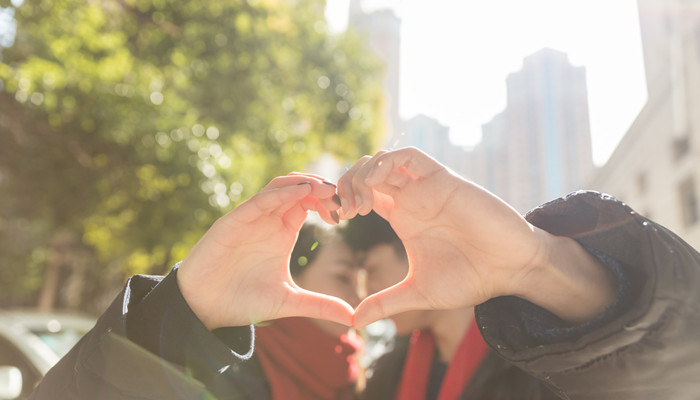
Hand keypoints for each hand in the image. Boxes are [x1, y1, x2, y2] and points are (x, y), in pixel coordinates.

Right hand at [177, 174, 352, 329]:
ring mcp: (251, 218)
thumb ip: (320, 305)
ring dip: (304, 182)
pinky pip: (259, 200)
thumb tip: (354, 319)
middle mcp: (268, 220)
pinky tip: (301, 192)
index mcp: (283, 232)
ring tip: (327, 188)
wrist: (203, 308)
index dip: (329, 202)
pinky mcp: (233, 222)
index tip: (347, 214)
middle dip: (322, 187)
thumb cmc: (242, 301)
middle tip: (343, 196)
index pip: (310, 203)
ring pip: (280, 186)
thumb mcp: (289, 302)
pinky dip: (281, 193)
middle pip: (298, 188)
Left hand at [338, 148, 614, 328]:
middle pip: (367, 173)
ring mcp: (426, 187)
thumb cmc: (470, 278)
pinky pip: (409, 156)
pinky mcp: (443, 180)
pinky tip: (376, 185)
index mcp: (402, 217)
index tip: (334, 221)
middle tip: (343, 211)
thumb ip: (386, 303)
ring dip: (363, 173)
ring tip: (358, 203)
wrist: (510, 270)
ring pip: (384, 160)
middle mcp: (411, 198)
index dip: (343, 200)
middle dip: (346, 184)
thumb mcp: (418, 293)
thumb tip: (354, 322)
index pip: (363, 194)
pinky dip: (386, 163)